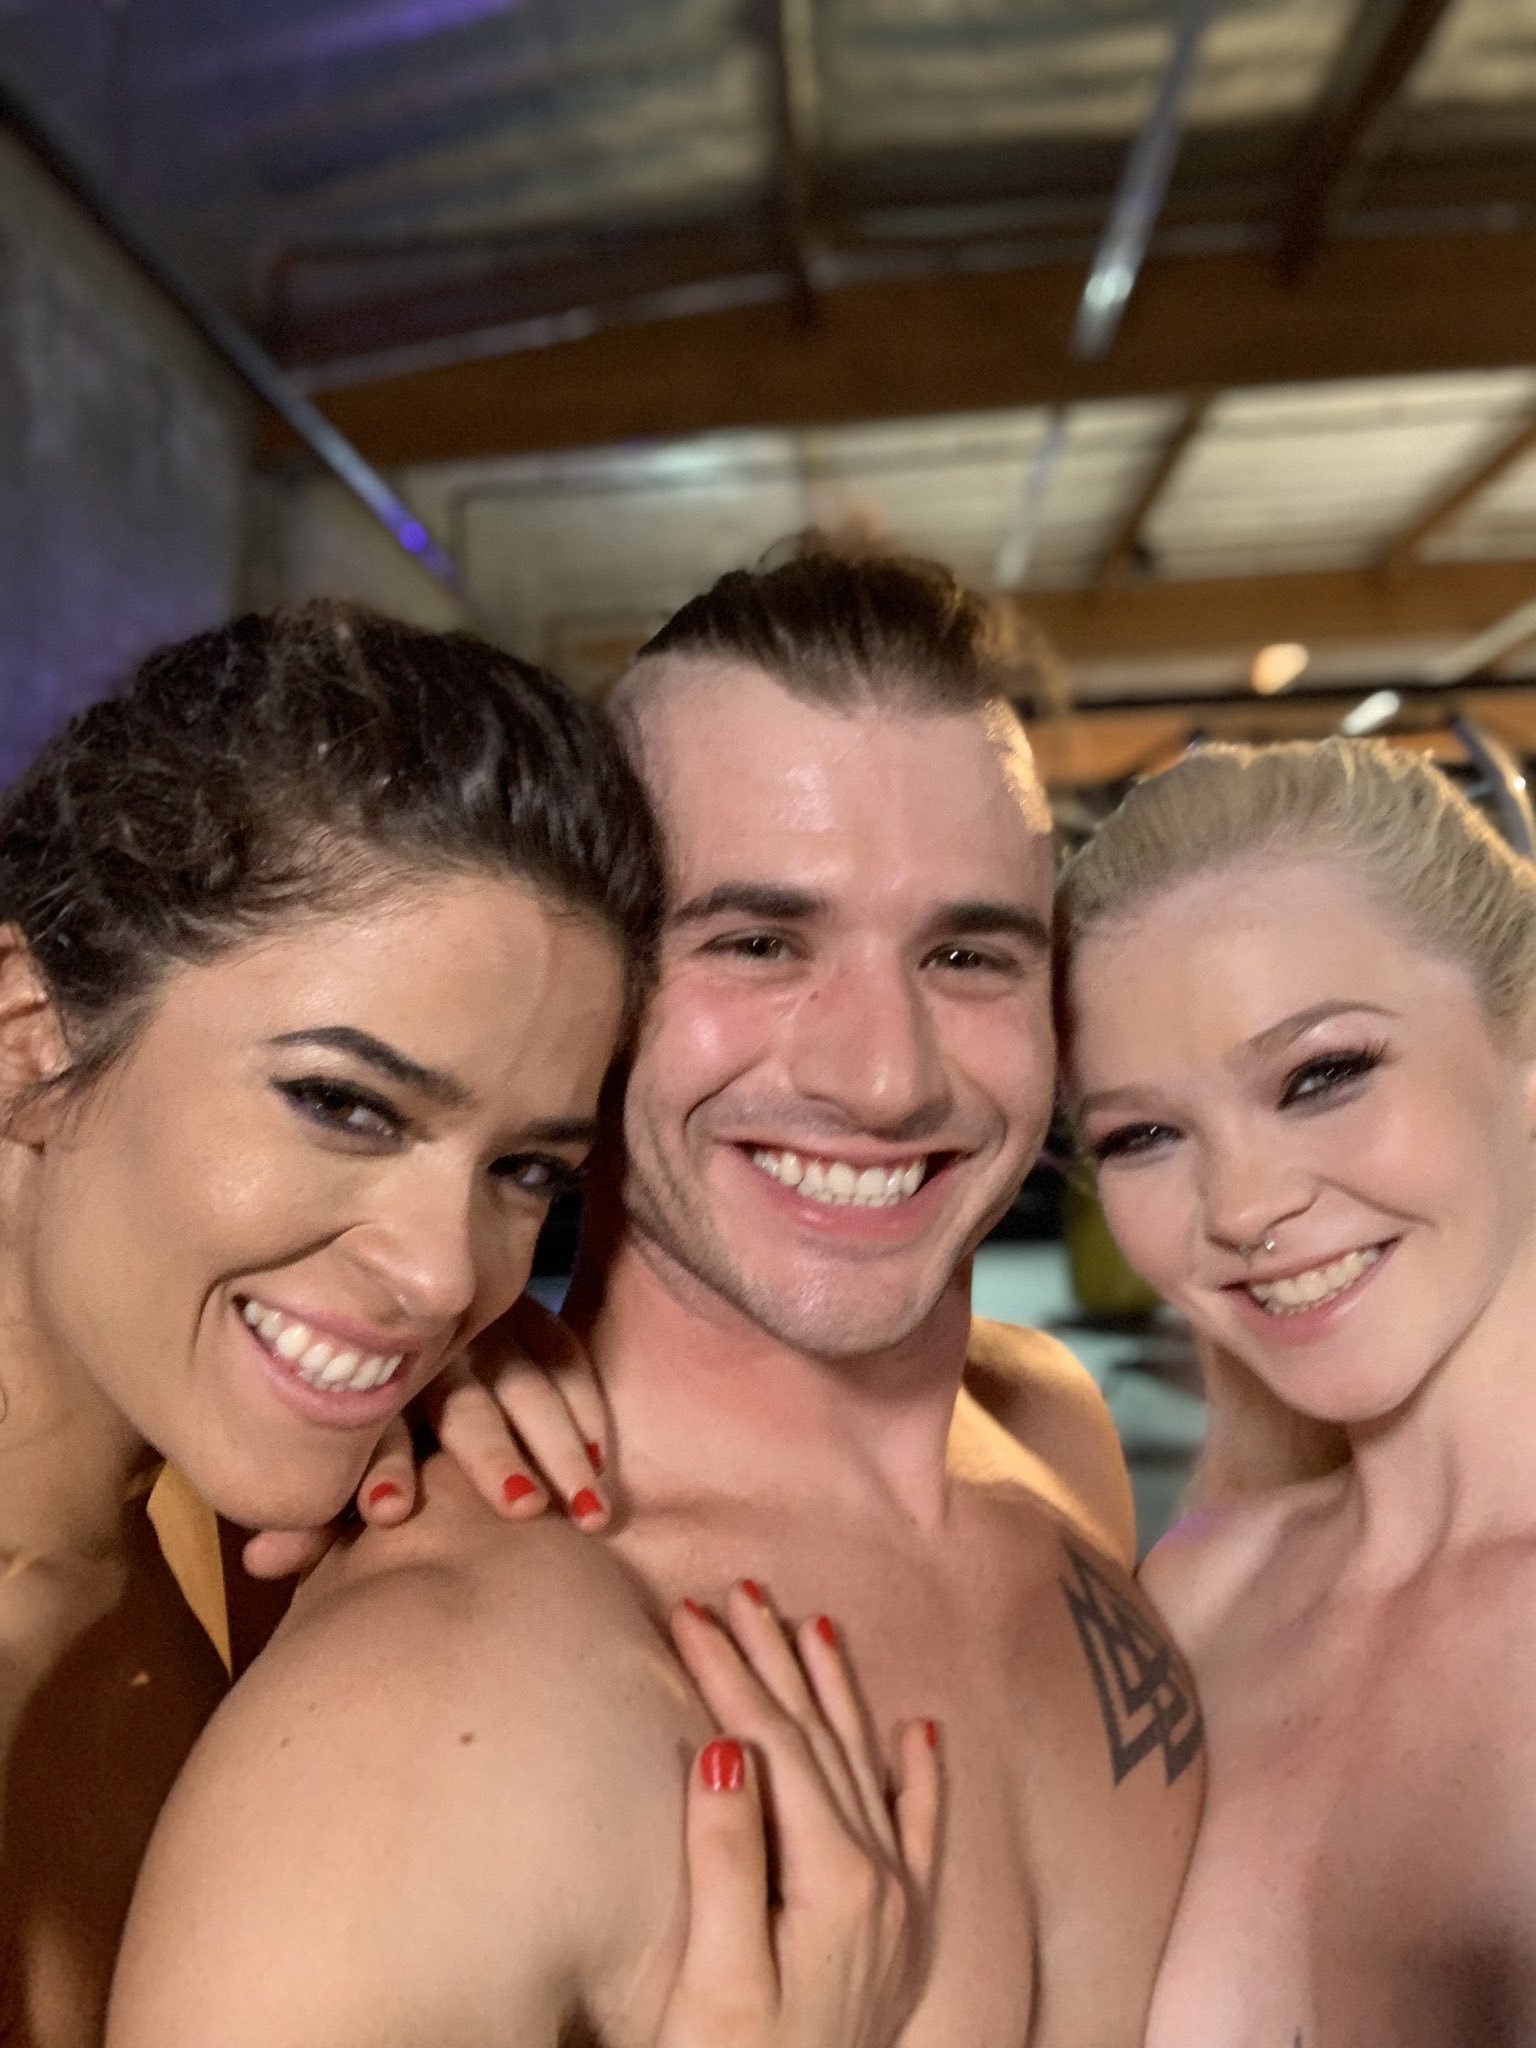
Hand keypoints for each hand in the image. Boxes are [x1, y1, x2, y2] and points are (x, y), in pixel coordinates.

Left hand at [240, 1295, 610, 1579]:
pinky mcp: (521, 1316)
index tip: (392, 1512)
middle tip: (521, 1511)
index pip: (374, 1427)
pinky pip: (562, 1353)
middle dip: (493, 1458)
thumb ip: (304, 1512)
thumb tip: (258, 1563)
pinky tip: (601, 1458)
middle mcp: (426, 1355)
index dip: (381, 1468)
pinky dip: (584, 1403)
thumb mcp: (327, 1458)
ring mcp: (480, 1329)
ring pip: (526, 1383)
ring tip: (590, 1514)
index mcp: (367, 1389)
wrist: (385, 1312)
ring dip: (560, 1447)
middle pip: (464, 1408)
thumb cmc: (358, 1419)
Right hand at [659, 1583, 940, 2047]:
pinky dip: (921, 1778)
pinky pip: (920, 1834)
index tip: (687, 1615)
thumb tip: (727, 1749)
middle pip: (820, 1740)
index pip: (777, 1745)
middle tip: (734, 1592)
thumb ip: (726, 1861)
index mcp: (838, 1882)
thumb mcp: (715, 1980)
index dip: (731, 1676)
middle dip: (772, 1661)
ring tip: (807, 1621)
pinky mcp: (898, 1932)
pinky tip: (921, 1731)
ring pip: (863, 1765)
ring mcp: (896, 1904)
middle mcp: (883, 1880)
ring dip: (832, 1692)